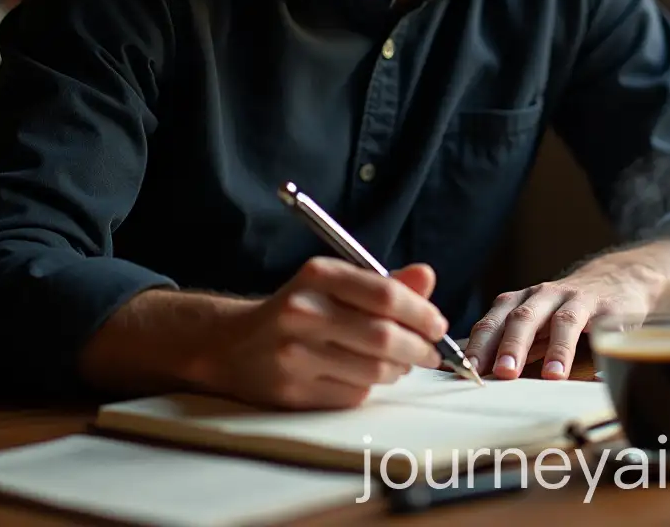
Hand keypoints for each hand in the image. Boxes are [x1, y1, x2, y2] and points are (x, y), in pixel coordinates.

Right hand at [194, 258, 447, 408]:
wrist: (232, 344)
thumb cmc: (299, 309)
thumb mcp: (335, 283)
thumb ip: (384, 282)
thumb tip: (427, 277)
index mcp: (318, 275)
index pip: (385, 295)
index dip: (421, 313)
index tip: (437, 324)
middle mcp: (303, 311)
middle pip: (384, 337)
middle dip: (418, 348)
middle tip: (430, 352)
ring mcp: (294, 354)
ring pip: (373, 370)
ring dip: (398, 370)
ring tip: (398, 363)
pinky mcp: (292, 392)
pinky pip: (352, 395)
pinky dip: (369, 387)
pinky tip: (364, 375)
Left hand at [464, 262, 657, 380]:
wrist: (613, 279)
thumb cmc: (562, 310)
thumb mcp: (533, 322)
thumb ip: (507, 343)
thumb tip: (472, 374)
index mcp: (521, 301)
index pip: (494, 322)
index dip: (480, 346)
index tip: (467, 372)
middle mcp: (545, 296)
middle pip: (524, 317)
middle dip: (511, 345)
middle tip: (503, 373)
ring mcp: (577, 300)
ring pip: (563, 321)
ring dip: (557, 349)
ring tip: (552, 376)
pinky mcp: (608, 309)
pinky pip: (603, 329)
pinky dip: (600, 349)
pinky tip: (599, 376)